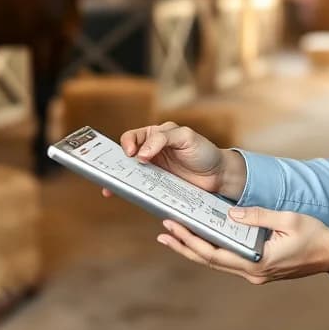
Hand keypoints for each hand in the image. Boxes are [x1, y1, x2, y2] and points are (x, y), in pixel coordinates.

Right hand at [101, 122, 239, 196]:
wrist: (219, 176)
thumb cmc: (204, 151)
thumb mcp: (186, 137)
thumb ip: (163, 139)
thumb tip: (142, 153)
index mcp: (156, 135)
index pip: (133, 136)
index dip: (128, 143)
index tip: (132, 154)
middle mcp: (152, 152)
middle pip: (126, 156)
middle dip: (116, 163)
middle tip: (110, 172)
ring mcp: (153, 170)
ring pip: (130, 173)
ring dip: (119, 179)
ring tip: (110, 187)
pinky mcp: (157, 186)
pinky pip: (140, 187)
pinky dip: (130, 190)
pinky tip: (123, 195)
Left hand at [157, 206, 328, 284]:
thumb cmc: (314, 236)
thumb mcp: (287, 219)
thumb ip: (257, 215)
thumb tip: (231, 214)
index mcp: (256, 262)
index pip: (214, 254)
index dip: (190, 241)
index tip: (173, 227)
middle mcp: (252, 273)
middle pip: (210, 261)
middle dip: (185, 246)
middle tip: (164, 232)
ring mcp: (255, 273)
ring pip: (217, 263)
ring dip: (195, 249)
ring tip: (175, 237)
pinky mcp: (258, 269)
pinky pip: (229, 261)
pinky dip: (212, 250)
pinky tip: (202, 240)